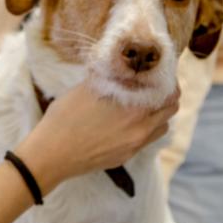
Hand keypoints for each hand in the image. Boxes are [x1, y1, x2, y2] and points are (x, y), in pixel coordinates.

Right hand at [14, 81, 179, 193]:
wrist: (51, 154)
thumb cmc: (64, 118)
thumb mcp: (85, 89)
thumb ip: (108, 77)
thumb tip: (117, 66)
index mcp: (134, 108)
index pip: (168, 92)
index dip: (168, 80)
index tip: (161, 74)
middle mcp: (140, 128)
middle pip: (170, 110)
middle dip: (167, 96)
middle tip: (156, 86)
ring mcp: (134, 145)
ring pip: (161, 127)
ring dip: (158, 114)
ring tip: (143, 104)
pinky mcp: (125, 156)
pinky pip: (146, 140)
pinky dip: (144, 128)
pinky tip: (126, 122)